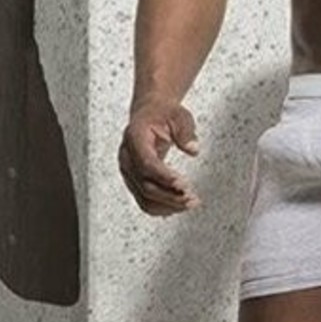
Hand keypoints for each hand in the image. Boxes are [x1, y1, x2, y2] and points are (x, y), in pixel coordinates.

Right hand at [118, 99, 199, 215]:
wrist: (149, 113)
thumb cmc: (162, 113)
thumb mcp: (179, 115)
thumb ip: (186, 132)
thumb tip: (193, 149)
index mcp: (134, 137)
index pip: (146, 163)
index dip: (164, 176)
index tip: (183, 184)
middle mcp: (127, 156)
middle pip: (145, 185)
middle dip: (170, 195)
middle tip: (192, 197)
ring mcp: (128, 171)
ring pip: (144, 198)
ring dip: (168, 205)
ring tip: (190, 203)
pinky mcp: (133, 181)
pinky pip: (144, 201)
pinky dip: (162, 208)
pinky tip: (179, 206)